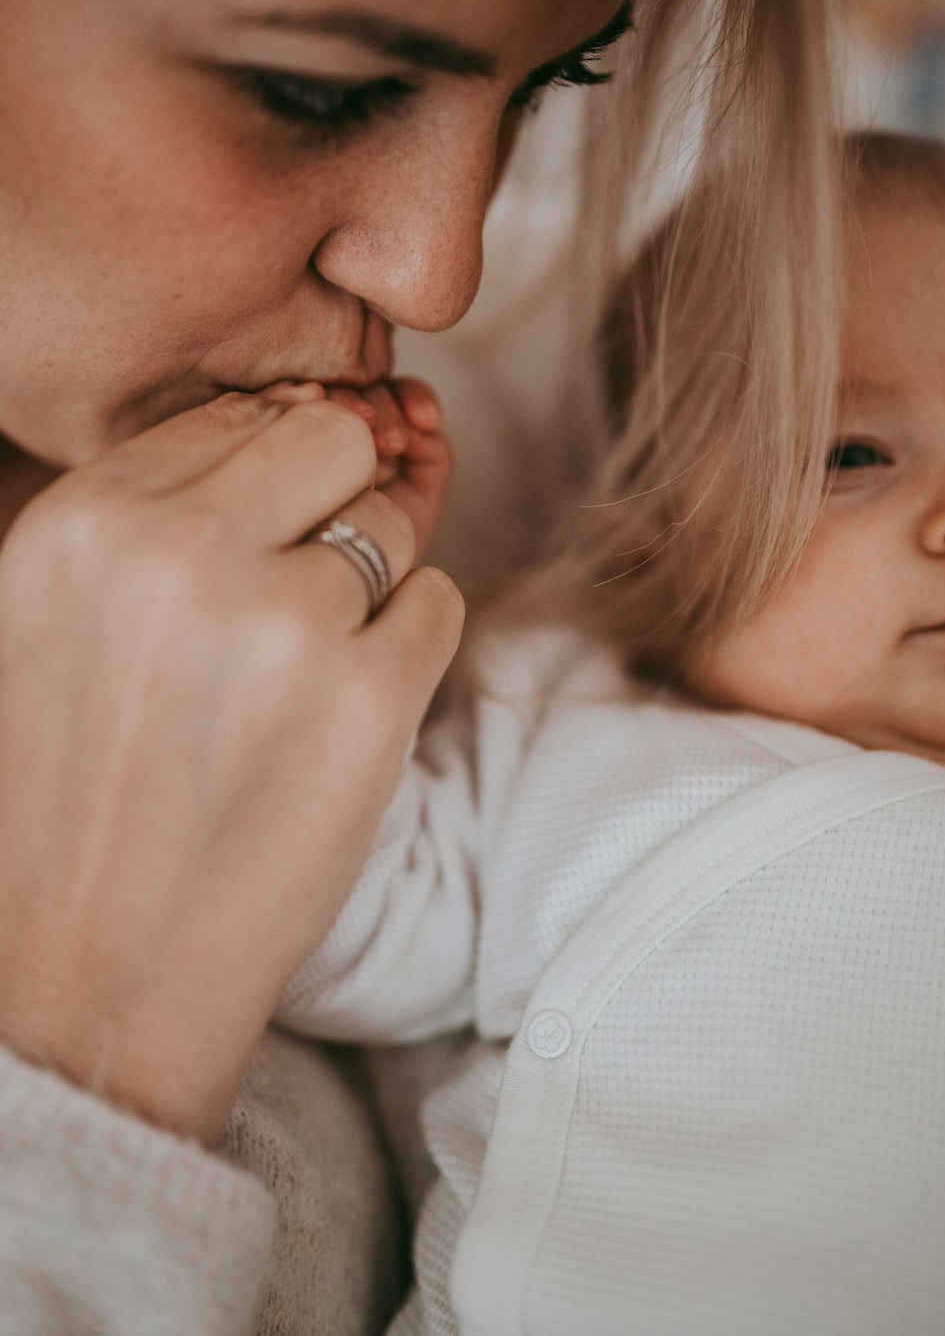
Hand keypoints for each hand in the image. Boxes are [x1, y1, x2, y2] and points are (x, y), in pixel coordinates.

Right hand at [0, 389, 463, 1142]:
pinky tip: (342, 717)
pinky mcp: (371, 702)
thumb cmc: (70, 796)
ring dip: (368, 590)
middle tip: (295, 596)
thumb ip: (149, 516)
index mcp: (84, 522)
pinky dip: (410, 651)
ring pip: (395, 526)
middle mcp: (178, 554)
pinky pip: (442, 605)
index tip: (259, 541)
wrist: (89, 977)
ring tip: (296, 683)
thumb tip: (288, 423)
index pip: (233, 419)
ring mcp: (282, 625)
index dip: (262, 481)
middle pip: (332, 445)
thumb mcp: (51, 620)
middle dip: (331, 505)